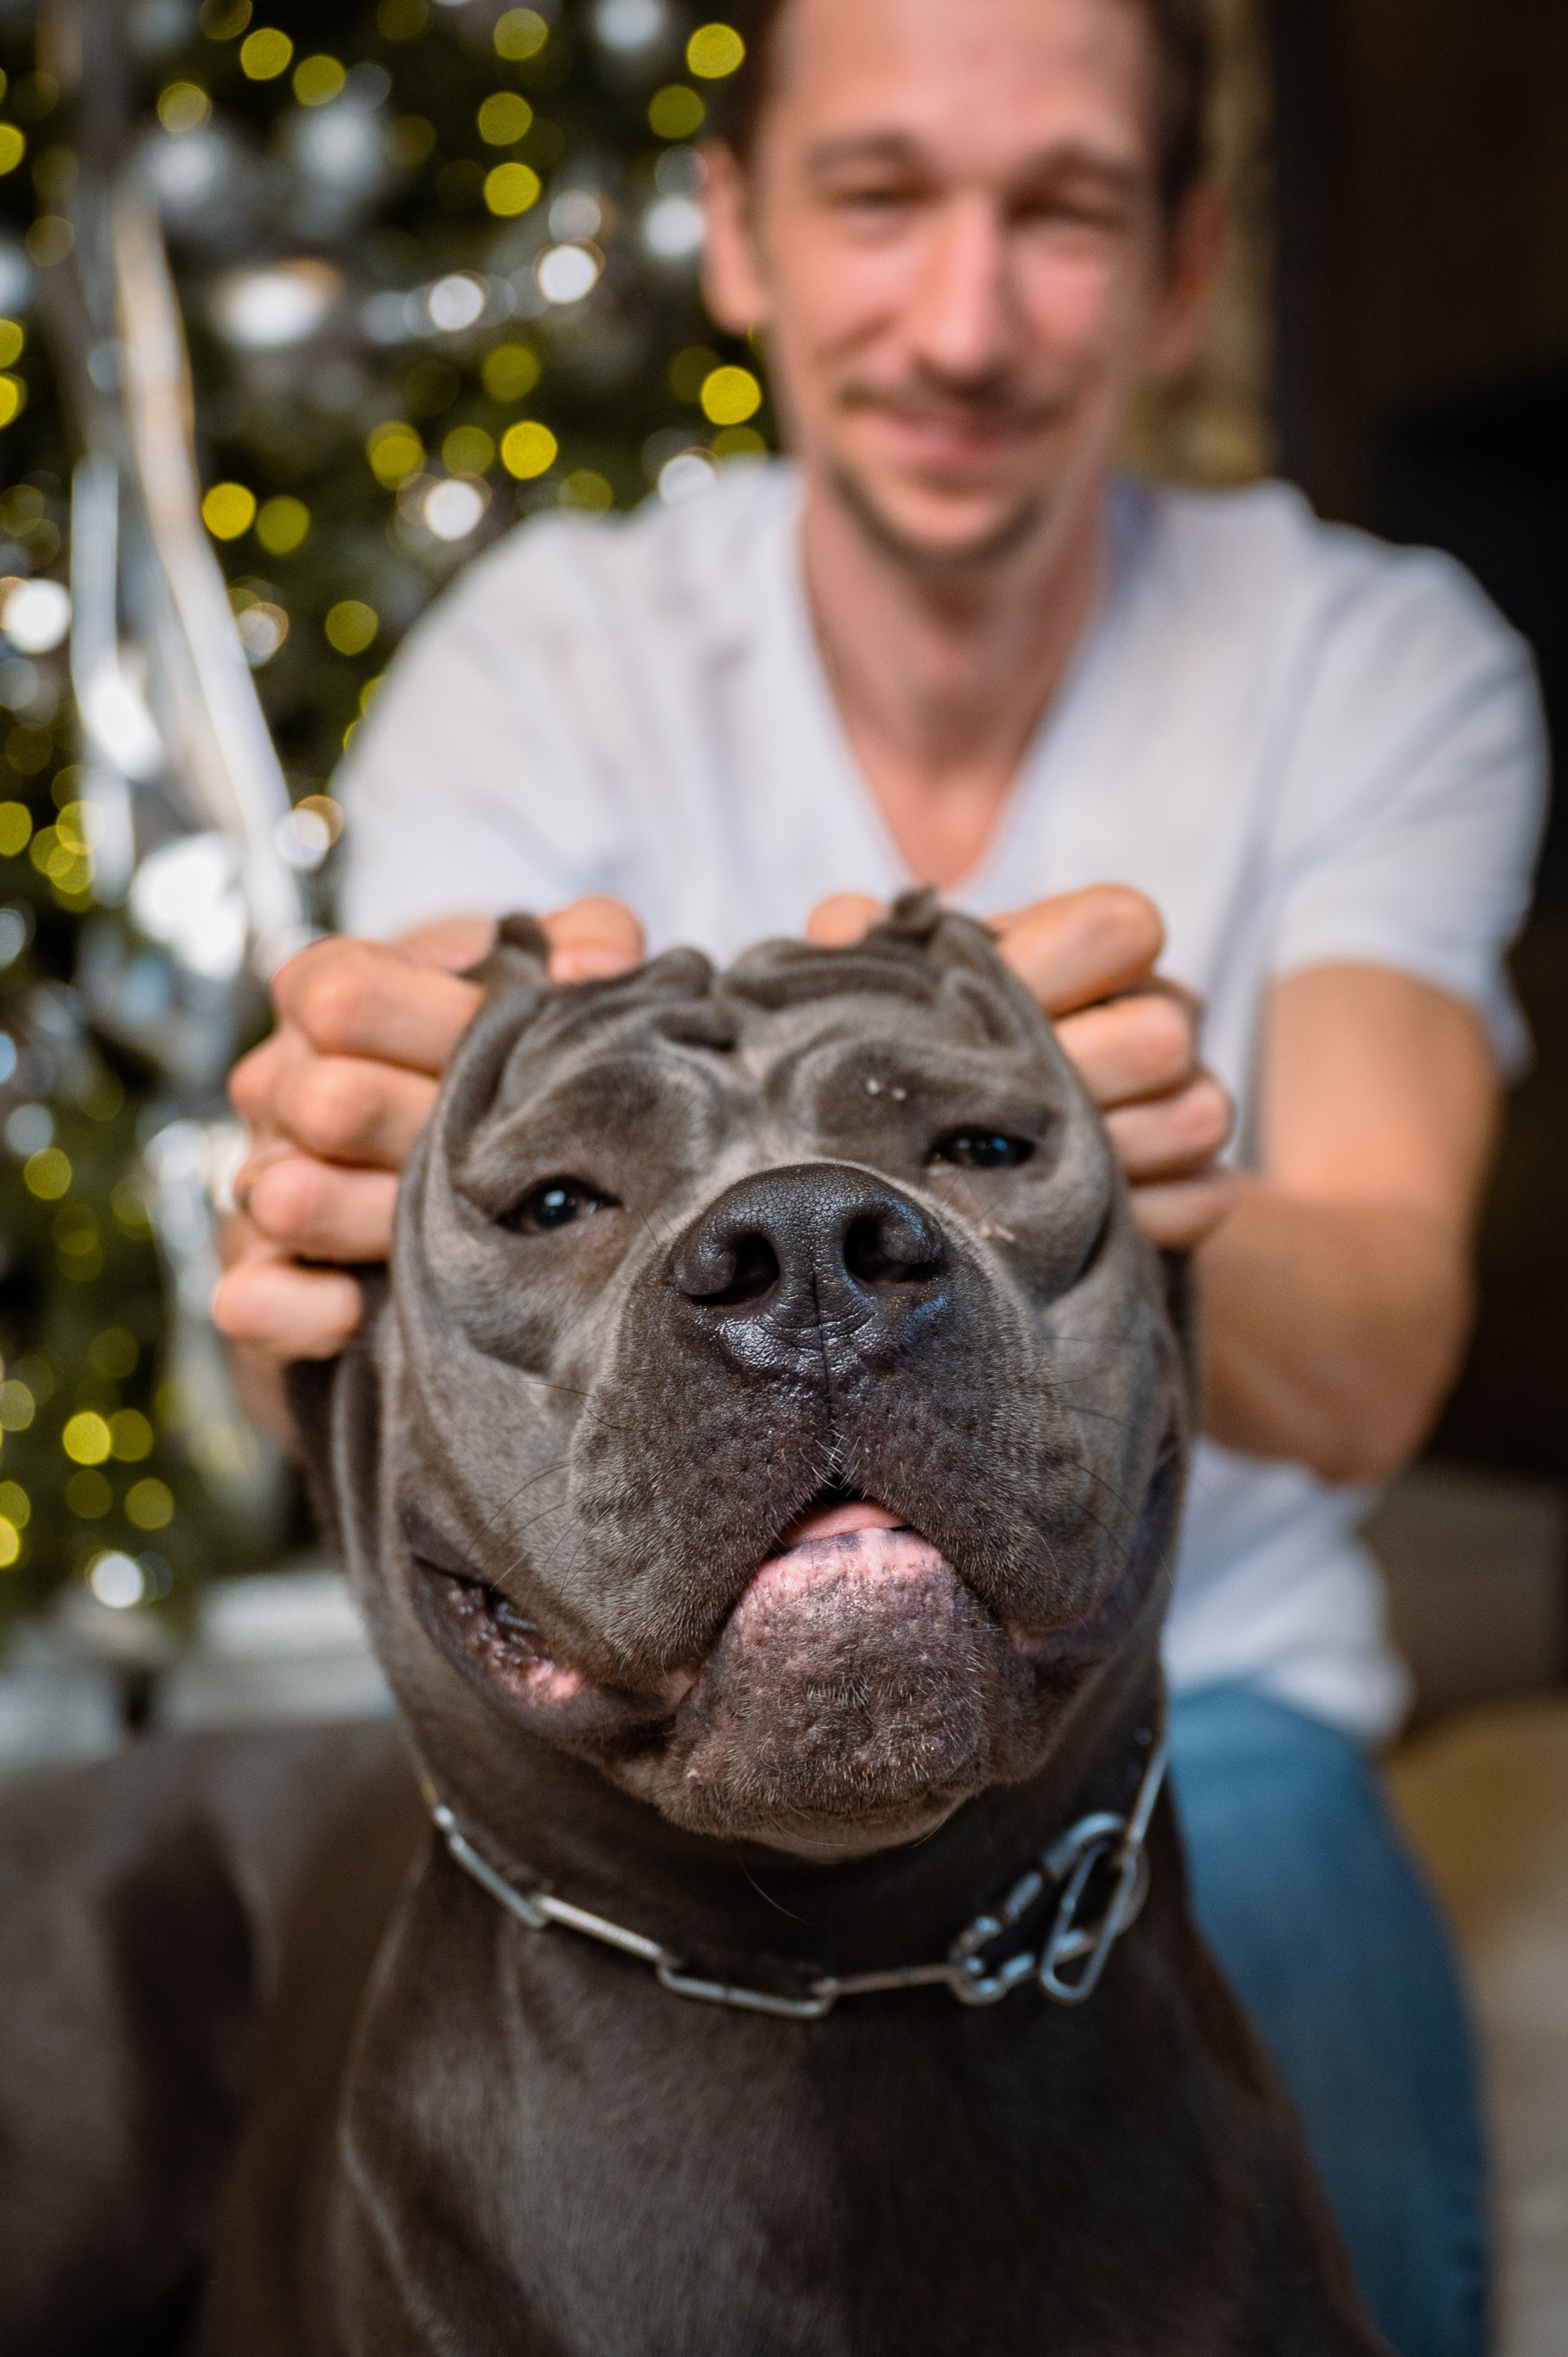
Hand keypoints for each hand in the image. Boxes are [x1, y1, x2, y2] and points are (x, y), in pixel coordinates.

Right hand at [212, 900, 645, 1385]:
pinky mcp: (254, 1283)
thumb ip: (587, 946)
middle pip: (327, 1101)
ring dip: (384, 1223)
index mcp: (329, 994)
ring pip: (287, 1198)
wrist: (461, 1196)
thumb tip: (595, 967)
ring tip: (458, 1235)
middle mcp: (279, 1084)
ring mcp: (257, 1182)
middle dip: (429, 1132)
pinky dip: (317, 1309)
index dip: (438, 1024)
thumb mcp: (541, 989)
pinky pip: (251, 1299)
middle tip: (504, 1160)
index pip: (341, 992)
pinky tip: (378, 1310)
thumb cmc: (498, 1068)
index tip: (509, 1048)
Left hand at [807, 888, 1234, 1248]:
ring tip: (1024, 1175)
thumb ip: (858, 945)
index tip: (992, 1011)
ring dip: (1105, 1159)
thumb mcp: (882, 989)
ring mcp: (1188, 1096)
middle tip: (992, 1119)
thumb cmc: (922, 1046)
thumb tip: (843, 929)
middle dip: (1072, 1084)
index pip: (1124, 925)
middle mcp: (1157, 1011)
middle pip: (1162, 1036)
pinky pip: (1210, 1196)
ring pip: (1200, 1114)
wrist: (958, 1156)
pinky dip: (1143, 1221)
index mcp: (1088, 946)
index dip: (1057, 969)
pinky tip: (1067, 1228)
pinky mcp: (1200, 1181)